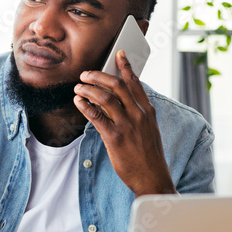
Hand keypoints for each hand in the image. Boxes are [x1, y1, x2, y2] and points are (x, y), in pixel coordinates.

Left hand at [73, 50, 176, 196]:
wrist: (152, 177)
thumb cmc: (149, 155)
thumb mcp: (149, 129)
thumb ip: (138, 114)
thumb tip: (121, 101)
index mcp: (148, 111)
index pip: (135, 83)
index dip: (126, 67)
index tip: (118, 54)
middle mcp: (138, 115)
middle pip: (117, 86)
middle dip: (99, 76)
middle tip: (86, 74)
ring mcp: (127, 125)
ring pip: (105, 98)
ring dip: (88, 89)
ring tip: (78, 88)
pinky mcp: (114, 137)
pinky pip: (96, 116)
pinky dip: (85, 106)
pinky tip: (78, 102)